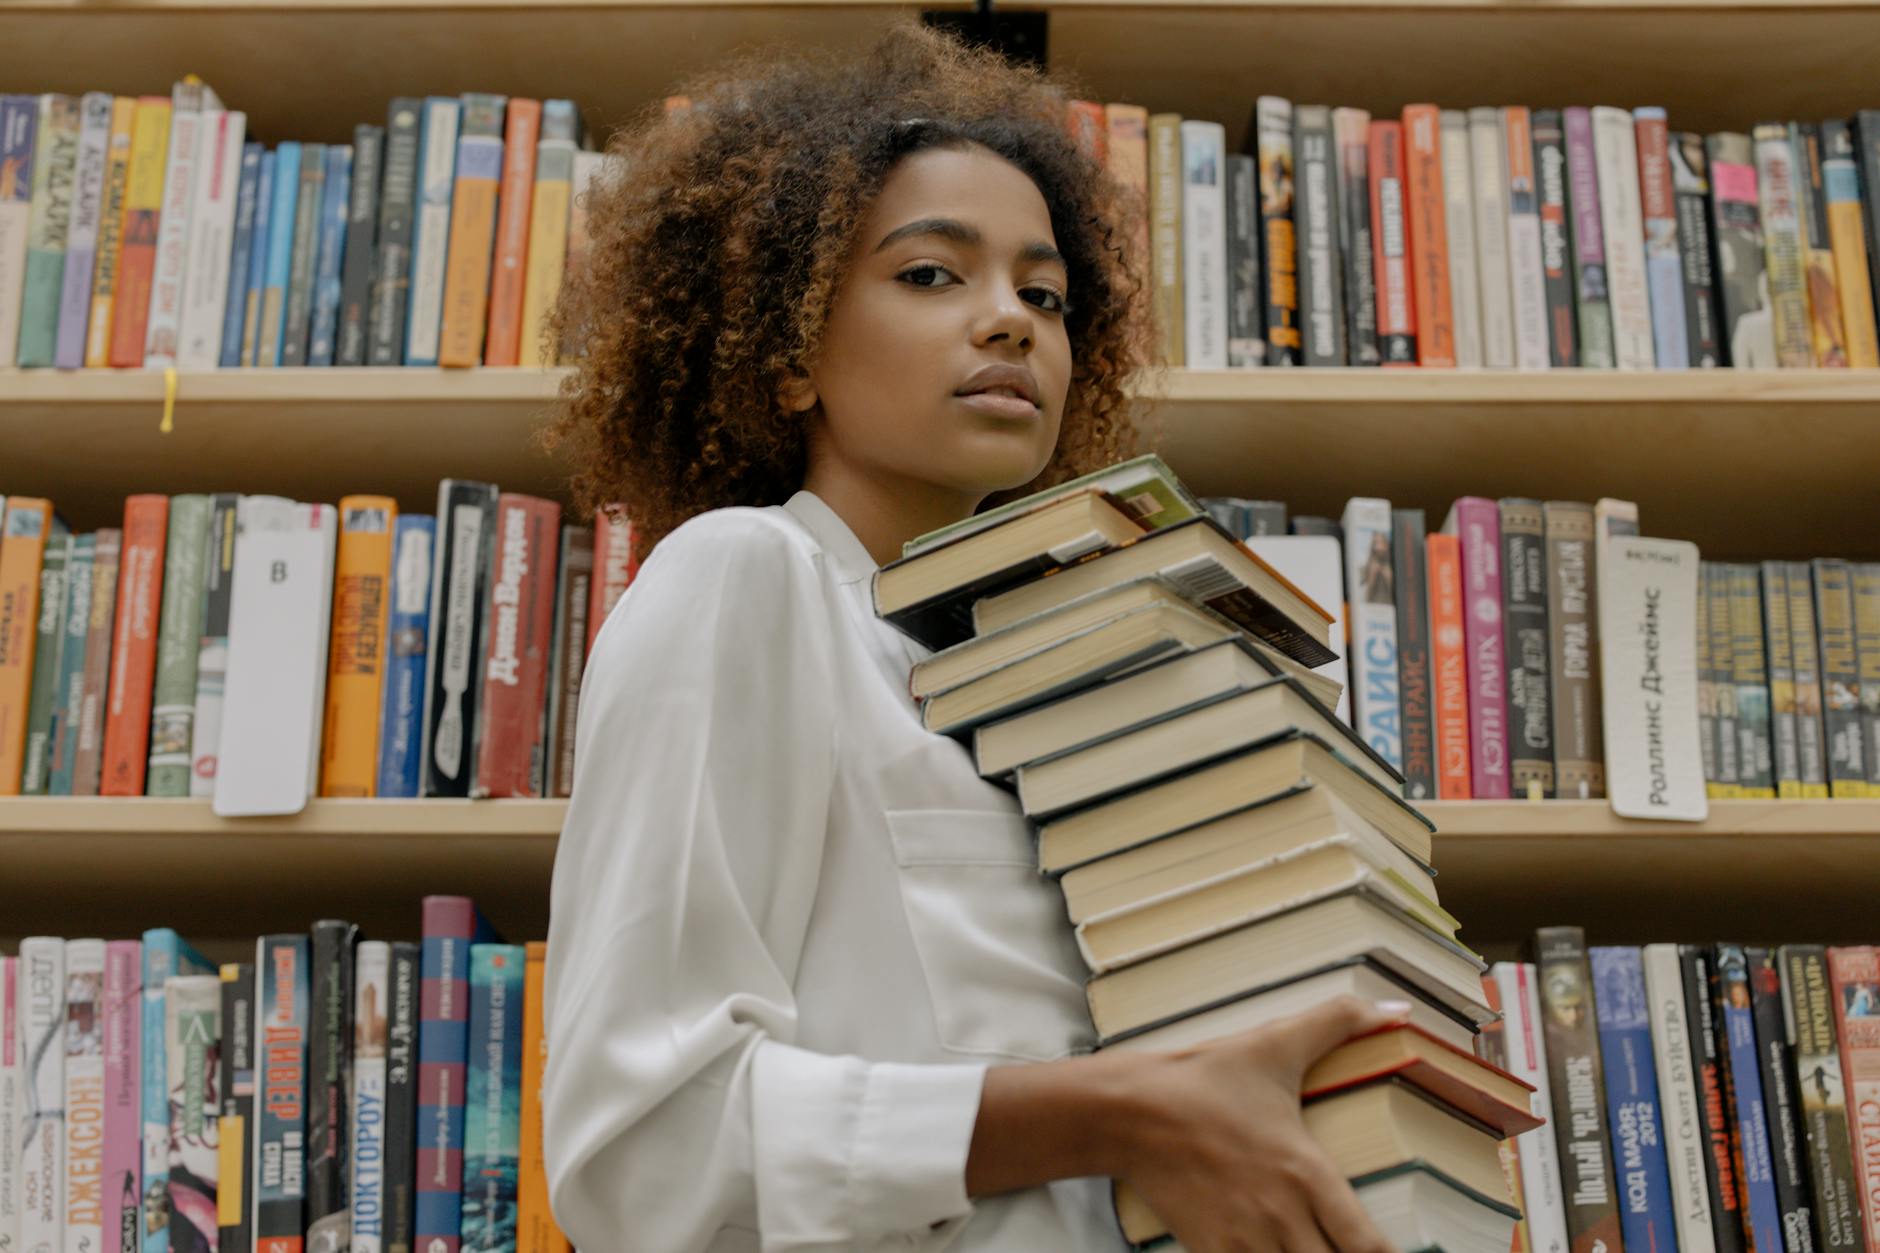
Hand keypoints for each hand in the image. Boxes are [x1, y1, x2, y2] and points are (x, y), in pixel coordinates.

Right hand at [1114, 995, 1413, 1252]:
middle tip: (1347, 1245)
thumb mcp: (1274, 1045)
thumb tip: (1397, 1009)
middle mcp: (1282, 1214)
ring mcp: (1245, 1239)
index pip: (1366, 1243)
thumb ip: (1338, 1023)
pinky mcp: (1211, 1250)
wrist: (1130, 1111)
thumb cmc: (1205, 1079)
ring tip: (1310, 1249)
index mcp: (1307, 1171)